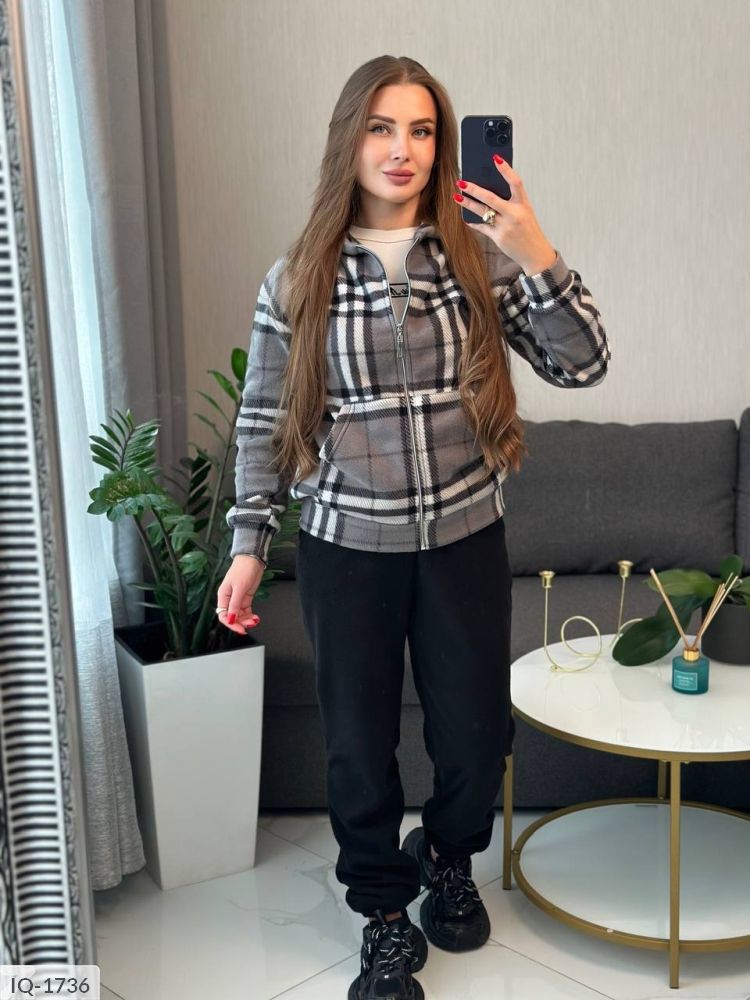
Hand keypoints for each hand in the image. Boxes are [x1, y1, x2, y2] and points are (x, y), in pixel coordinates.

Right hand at [216, 555, 265, 633]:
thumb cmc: (243, 569)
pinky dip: (250, 616)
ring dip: (247, 620)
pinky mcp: (246, 598)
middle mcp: (229, 599)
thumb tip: (231, 619)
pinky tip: (255, 618)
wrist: (253, 559)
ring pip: (240, 615)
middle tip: (249, 625)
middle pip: (232, 617)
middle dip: (240, 623)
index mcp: (223, 596)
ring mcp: (238, 599)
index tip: (240, 628)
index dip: (231, 624)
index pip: (223, 615)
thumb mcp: (239, 588)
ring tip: (255, 620)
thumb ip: (235, 604)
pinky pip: (246, 611)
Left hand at [454, 156, 556, 274]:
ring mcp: (506, 227)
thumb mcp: (525, 212)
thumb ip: (511, 202)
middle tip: (461, 181)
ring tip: (456, 196)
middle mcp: (515, 214)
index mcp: (524, 204)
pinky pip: (482, 227)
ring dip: (468, 203)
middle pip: (491, 198)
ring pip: (482, 212)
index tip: (495, 157)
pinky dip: (473, 221)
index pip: (515, 182)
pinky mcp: (498, 238)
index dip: (506, 169)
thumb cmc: (529, 230)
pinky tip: (465, 216)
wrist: (535, 254)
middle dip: (474, 189)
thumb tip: (490, 189)